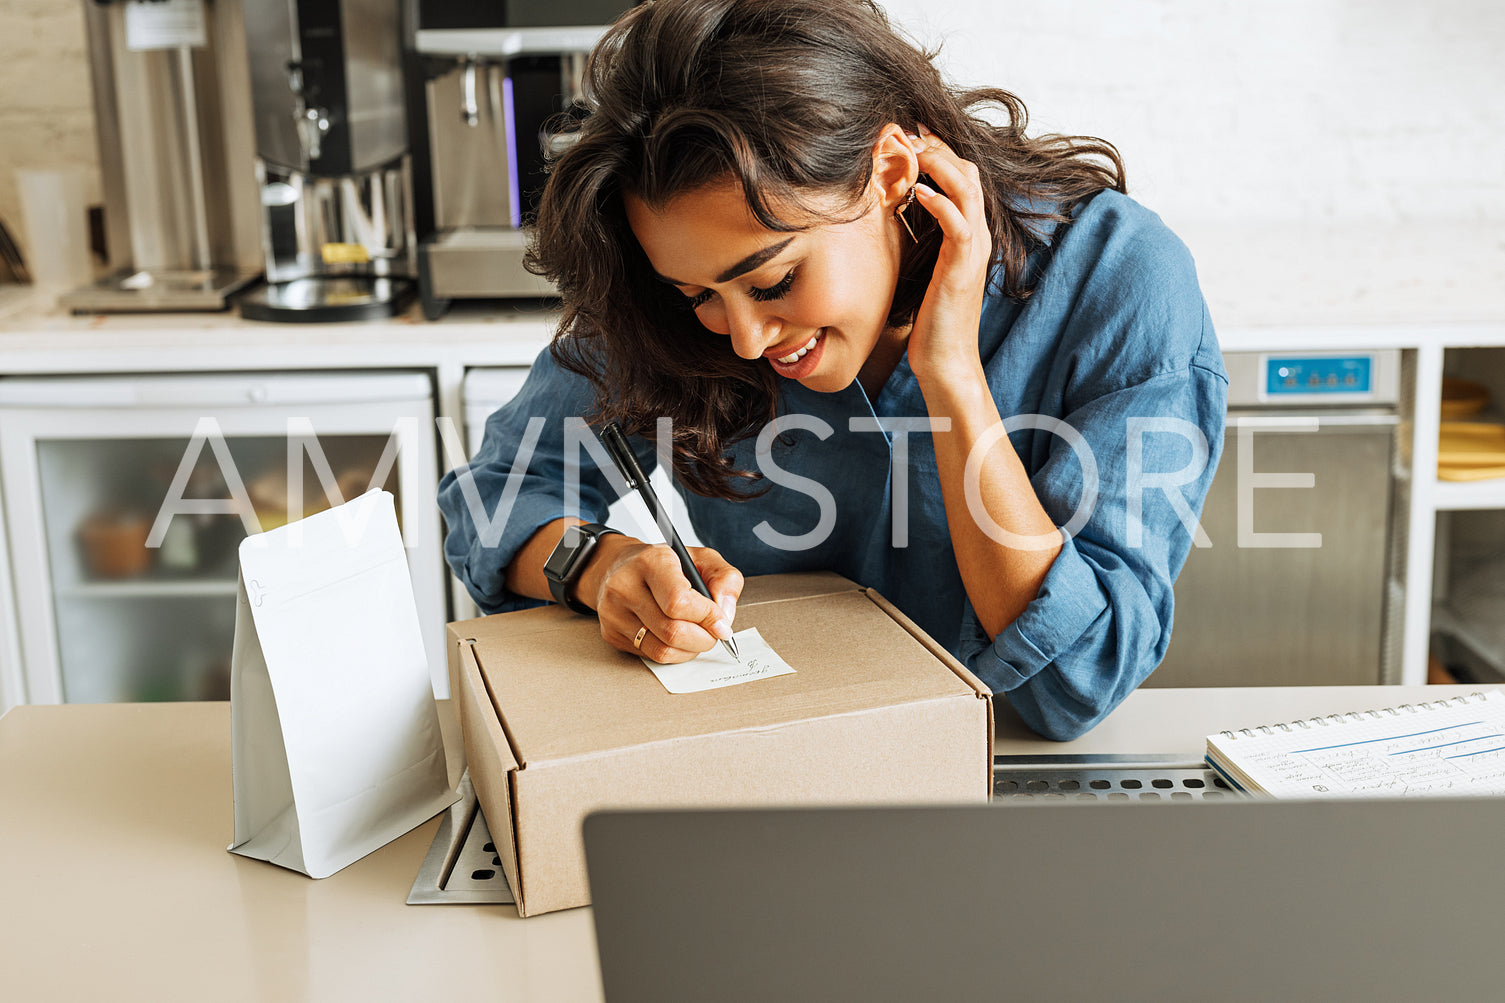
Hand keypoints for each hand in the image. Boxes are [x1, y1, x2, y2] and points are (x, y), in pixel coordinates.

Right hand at [581, 537, 742, 662]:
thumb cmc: (663, 564)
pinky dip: (673, 653)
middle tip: (713, 633)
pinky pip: (651, 656)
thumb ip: (725, 579)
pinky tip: (677, 639)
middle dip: (703, 638)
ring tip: (697, 636)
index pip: (679, 601)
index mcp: (650, 561)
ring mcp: (614, 612)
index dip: (707, 617)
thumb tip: (725, 615)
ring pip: (663, 650)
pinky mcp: (611, 633)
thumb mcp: (701, 558)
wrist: (617, 566)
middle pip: (673, 631)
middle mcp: (625, 586)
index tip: (721, 623)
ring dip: (690, 650)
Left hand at [904, 125, 991, 385]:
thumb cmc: (932, 320)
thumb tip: (895, 218)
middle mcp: (977, 237)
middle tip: (910, 132)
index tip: (913, 134)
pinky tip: (918, 192)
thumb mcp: (926, 271)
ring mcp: (973, 252)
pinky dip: (941, 203)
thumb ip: (922, 242)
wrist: (946, 360)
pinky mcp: (962, 268)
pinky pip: (959, 225)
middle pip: (969, 174)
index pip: (964, 179)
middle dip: (940, 148)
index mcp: (969, 236)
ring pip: (968, 190)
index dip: (941, 152)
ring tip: (915, 150)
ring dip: (941, 165)